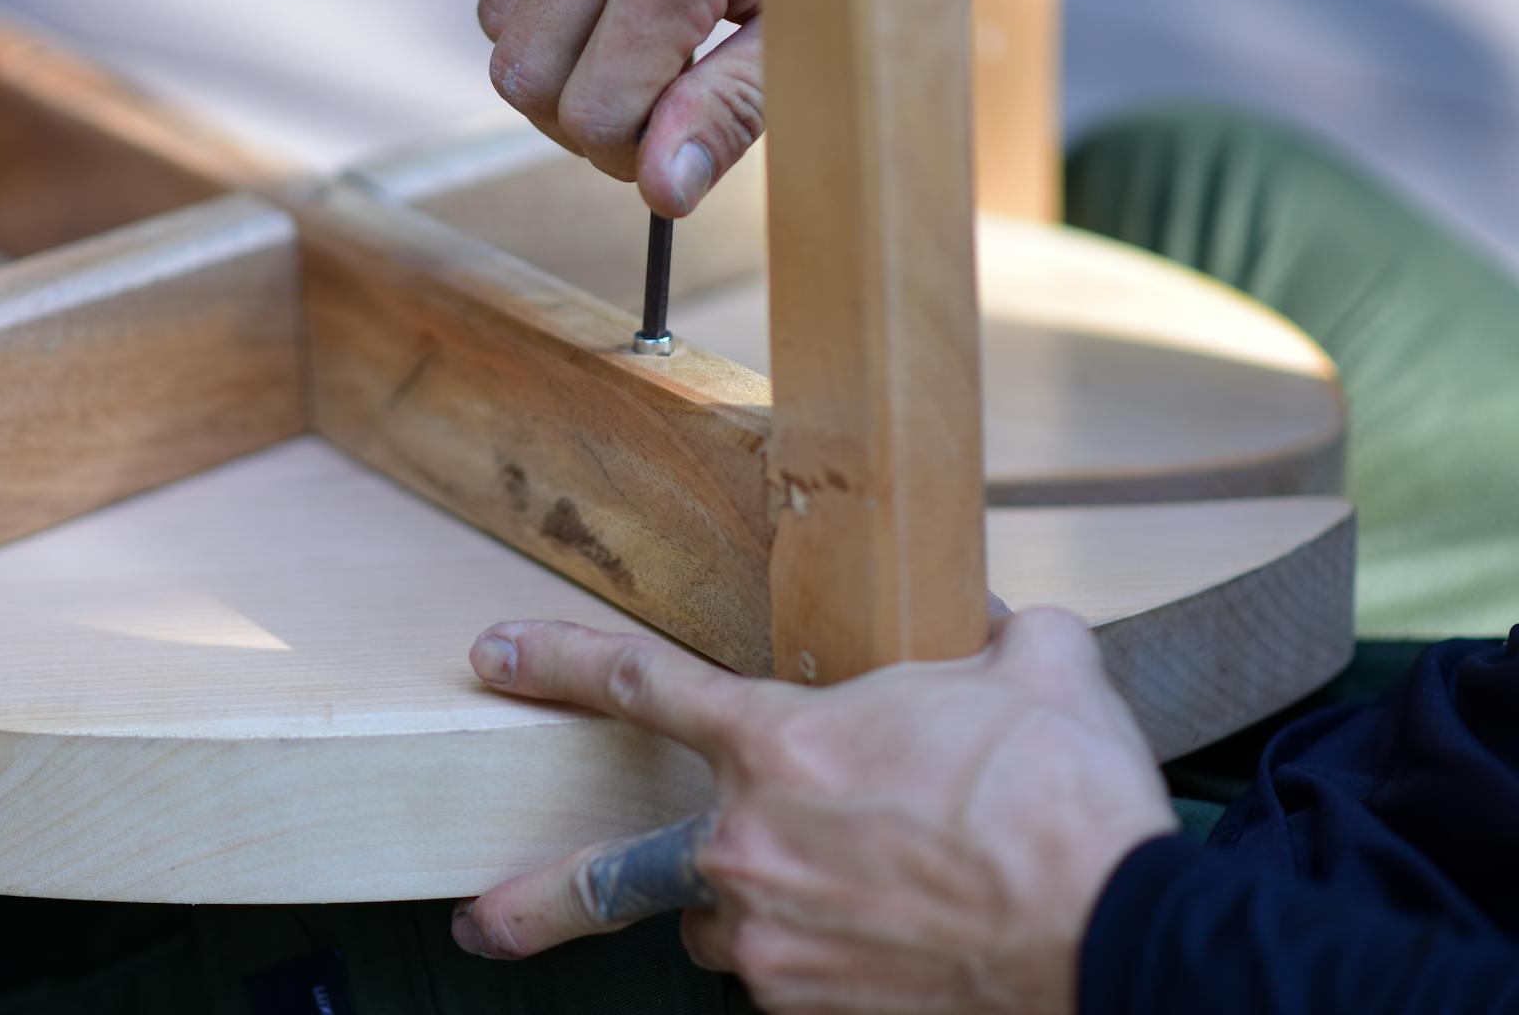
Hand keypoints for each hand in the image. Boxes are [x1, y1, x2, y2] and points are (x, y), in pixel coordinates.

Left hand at [450, 612, 1176, 1014]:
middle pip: (614, 875)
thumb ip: (987, 637)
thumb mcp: (1037, 669)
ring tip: (811, 899)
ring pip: (720, 929)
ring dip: (746, 912)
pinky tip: (878, 939)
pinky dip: (814, 957)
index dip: (557, 662)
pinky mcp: (815, 1011)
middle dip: (532, 905)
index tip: (496, 655)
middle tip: (480, 921)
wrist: (1121, 940)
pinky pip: (786, 979)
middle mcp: (749, 850)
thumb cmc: (1068, 802)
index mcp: (781, 746)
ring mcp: (774, 945)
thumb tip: (992, 625)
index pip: (640, 685)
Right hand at [481, 0, 759, 216]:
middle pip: (521, 71)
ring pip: (501, 10)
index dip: (627, 154)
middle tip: (647, 103)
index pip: (589, 112)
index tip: (670, 146)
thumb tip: (661, 194)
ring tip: (639, 34)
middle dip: (577, 112)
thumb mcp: (810, 28)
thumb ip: (728, 113)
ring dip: (558, 47)